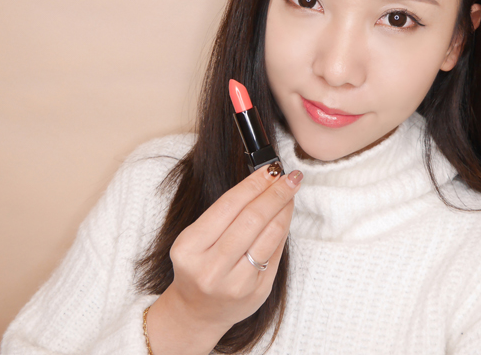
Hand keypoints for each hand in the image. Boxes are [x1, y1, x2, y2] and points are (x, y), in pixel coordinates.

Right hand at [146, 165, 302, 353]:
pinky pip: (276, 252)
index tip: (270, 169)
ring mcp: (235, 283)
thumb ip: (225, 214)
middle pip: (252, 219)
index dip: (253, 184)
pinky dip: (283, 229)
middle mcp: (211, 268)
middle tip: (290, 176)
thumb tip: (262, 181)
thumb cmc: (198, 266)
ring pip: (269, 235)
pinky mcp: (257, 292)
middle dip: (275, 193)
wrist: (197, 312)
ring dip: (284, 209)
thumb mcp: (197, 239)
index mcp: (189, 247)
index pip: (228, 205)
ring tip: (291, 192)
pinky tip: (286, 215)